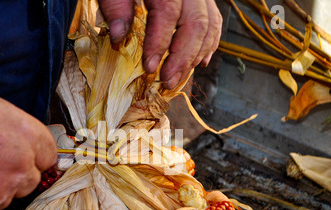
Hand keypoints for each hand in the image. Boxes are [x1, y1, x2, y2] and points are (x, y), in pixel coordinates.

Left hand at [98, 0, 222, 88]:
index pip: (168, 12)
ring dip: (195, 56)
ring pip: (209, 24)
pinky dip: (209, 44)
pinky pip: (215, 20)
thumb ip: (115, 5)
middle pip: (196, 23)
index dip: (159, 43)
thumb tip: (119, 37)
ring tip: (178, 76)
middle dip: (182, 58)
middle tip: (167, 80)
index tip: (149, 67)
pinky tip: (199, 62)